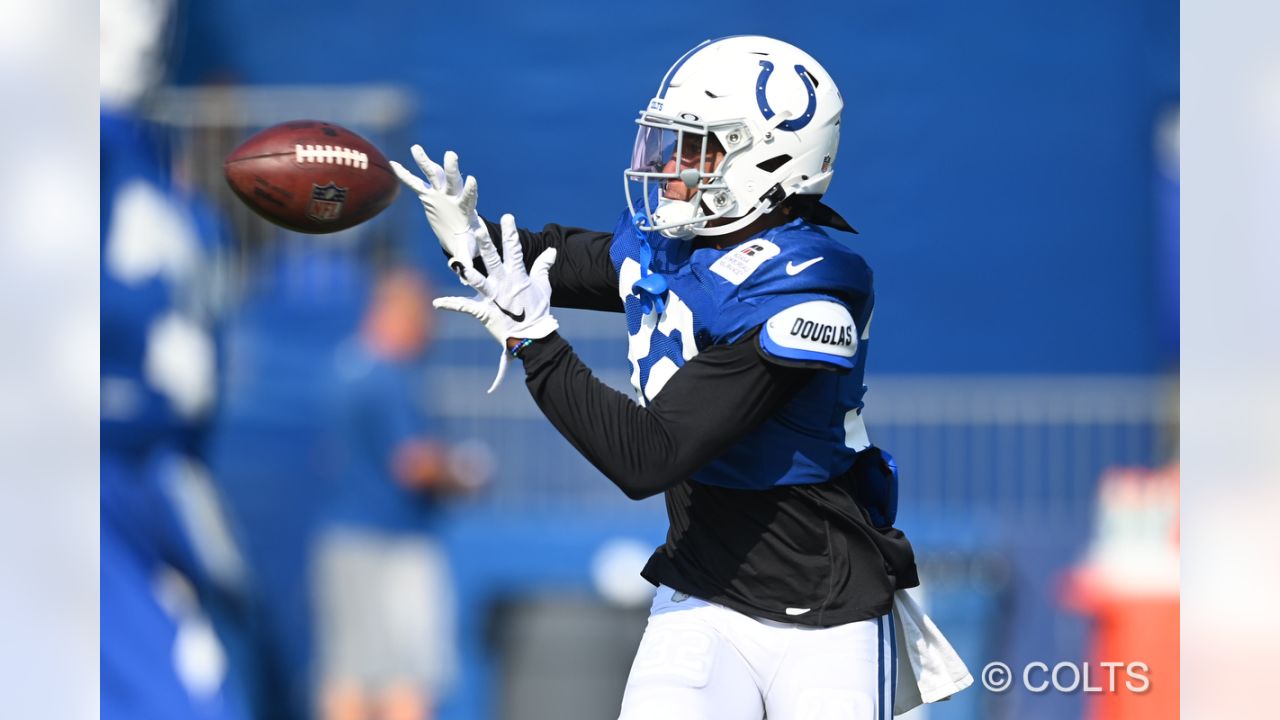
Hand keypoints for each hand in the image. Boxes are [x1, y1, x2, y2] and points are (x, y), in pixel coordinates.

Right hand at [389, 146, 483, 282]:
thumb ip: (464, 260)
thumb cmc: (468, 242)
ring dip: (426, 162)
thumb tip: (463, 274)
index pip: (468, 198)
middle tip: (451, 155)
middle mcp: (454, 197)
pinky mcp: (429, 195)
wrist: (462, 233)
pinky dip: (405, 175)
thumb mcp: (467, 251)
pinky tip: (392, 164)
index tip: (472, 179)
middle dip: (452, 169)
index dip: (470, 190)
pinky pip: (415, 184)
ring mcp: (441, 193)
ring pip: (434, 175)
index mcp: (465, 210)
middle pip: (453, 180)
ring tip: (416, 149)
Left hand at [432, 214, 557, 392]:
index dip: (510, 234)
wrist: (531, 336)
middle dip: (486, 245)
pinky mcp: (484, 312)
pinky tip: (436, 303)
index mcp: (518, 277)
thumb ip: (543, 267)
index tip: (507, 217)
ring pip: (479, 282)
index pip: (514, 251)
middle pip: (493, 261)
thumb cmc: (536, 310)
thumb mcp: (543, 287)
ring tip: (456, 264)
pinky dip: (451, 304)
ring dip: (468, 272)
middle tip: (478, 230)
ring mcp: (494, 298)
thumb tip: (551, 250)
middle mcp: (504, 285)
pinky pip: (465, 307)